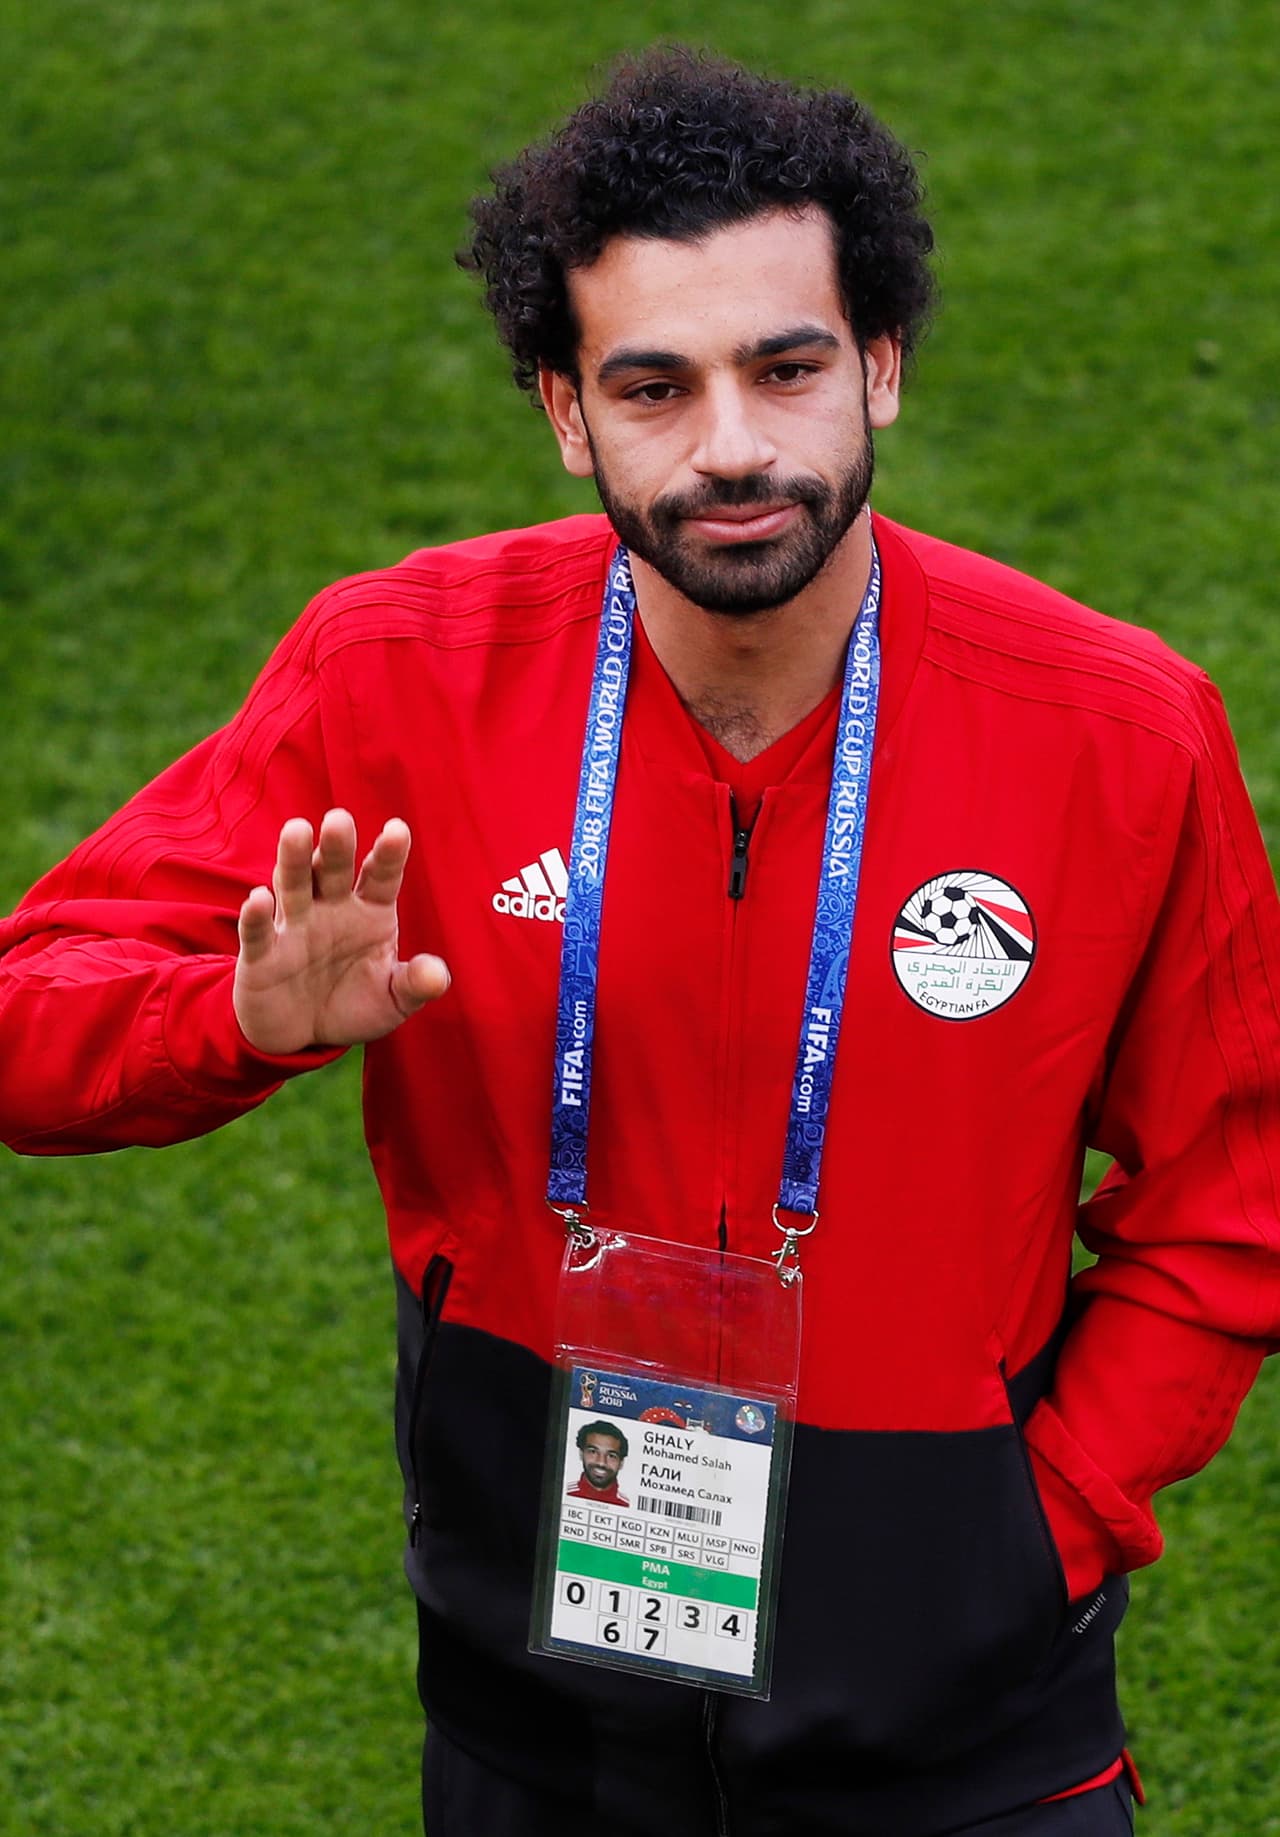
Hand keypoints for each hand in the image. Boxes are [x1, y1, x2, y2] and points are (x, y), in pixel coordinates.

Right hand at [232, 809, 449, 1054]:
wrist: (303, 1037)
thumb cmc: (353, 1005)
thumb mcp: (393, 1000)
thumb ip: (414, 984)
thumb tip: (437, 976)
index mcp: (369, 911)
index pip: (381, 876)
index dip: (389, 854)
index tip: (397, 830)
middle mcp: (331, 909)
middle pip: (334, 870)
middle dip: (337, 846)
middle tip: (339, 819)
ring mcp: (295, 927)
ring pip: (294, 885)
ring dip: (295, 860)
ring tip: (297, 830)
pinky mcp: (261, 955)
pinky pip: (259, 932)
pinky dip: (257, 916)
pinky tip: (259, 899)